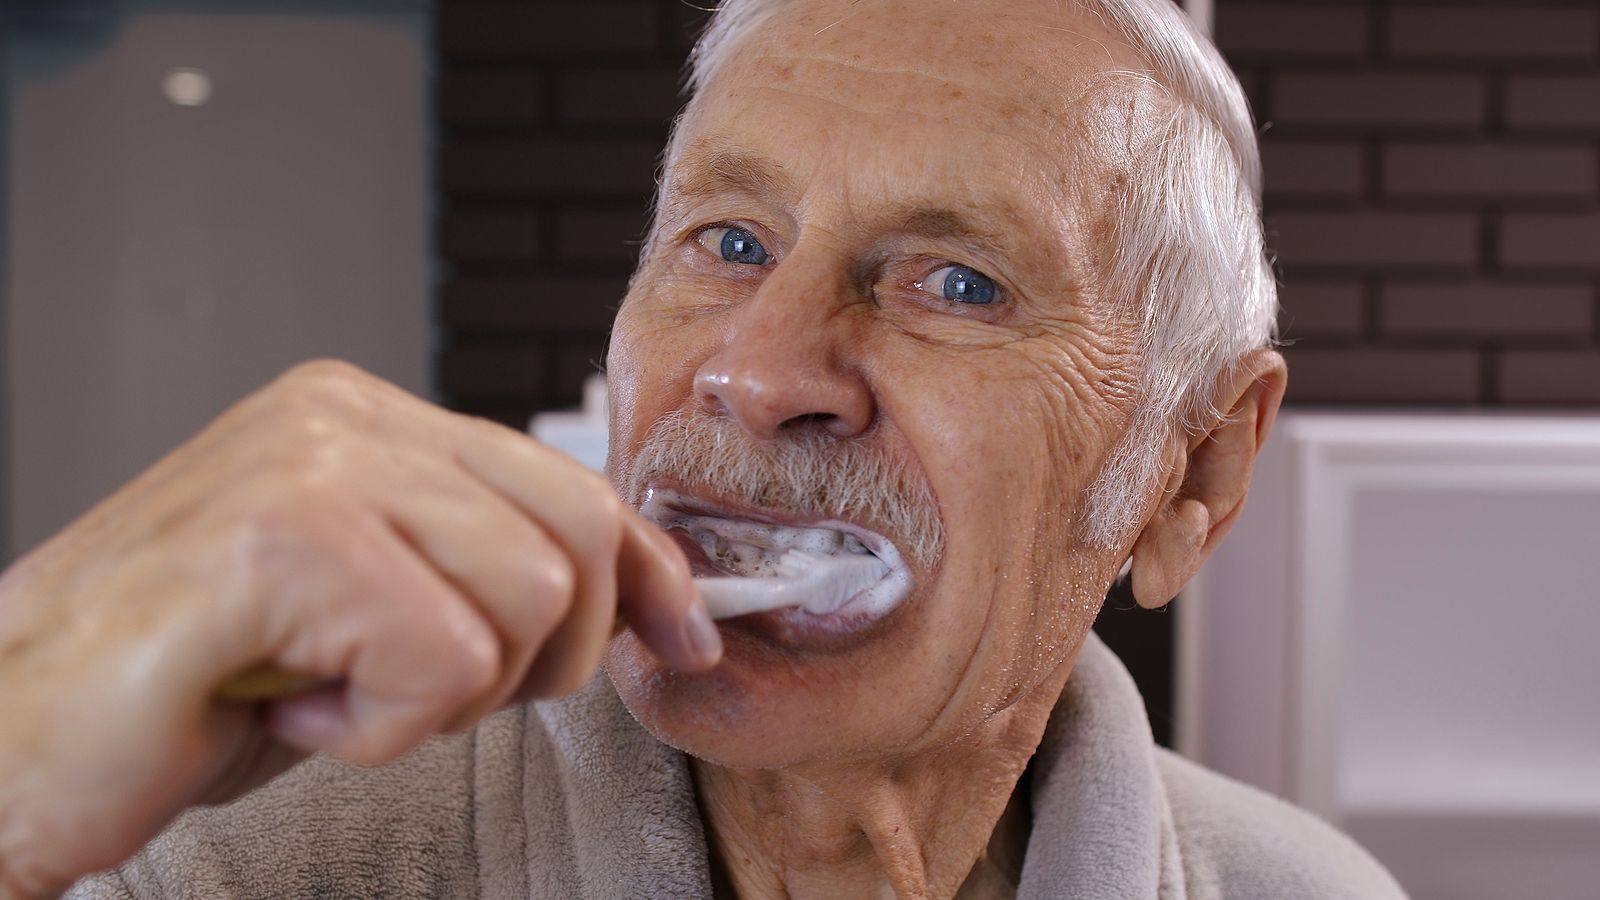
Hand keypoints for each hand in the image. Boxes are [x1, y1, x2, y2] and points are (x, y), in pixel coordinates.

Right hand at [0, 360, 719, 898]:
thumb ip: (483, 570)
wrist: (14, 739)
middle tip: (421, 694)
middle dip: (540, 658)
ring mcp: (309, 466)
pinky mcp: (278, 541)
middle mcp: (343, 416)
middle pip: (576, 539)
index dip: (650, 574)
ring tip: (334, 694)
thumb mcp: (374, 612)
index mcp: (369, 415)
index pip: (574, 485)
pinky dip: (382, 727)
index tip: (685, 637)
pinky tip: (292, 710)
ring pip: (526, 600)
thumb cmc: (195, 680)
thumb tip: (638, 595)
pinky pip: (442, 661)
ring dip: (442, 697)